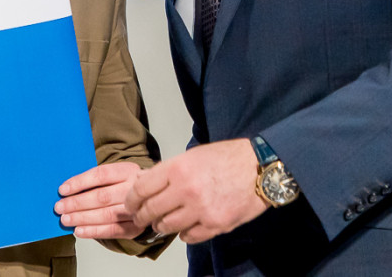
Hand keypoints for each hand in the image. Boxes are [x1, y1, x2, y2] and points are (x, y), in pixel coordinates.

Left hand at [56, 161, 143, 238]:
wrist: (149, 197)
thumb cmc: (123, 185)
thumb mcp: (114, 174)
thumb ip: (95, 180)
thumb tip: (66, 190)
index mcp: (128, 170)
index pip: (101, 175)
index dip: (80, 182)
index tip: (62, 190)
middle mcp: (134, 189)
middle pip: (102, 197)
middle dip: (77, 203)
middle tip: (60, 207)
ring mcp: (136, 209)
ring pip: (107, 215)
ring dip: (82, 218)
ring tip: (65, 219)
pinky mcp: (135, 227)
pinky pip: (112, 231)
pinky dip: (93, 232)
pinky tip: (79, 230)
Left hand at [125, 139, 266, 243]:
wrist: (260, 168)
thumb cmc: (229, 158)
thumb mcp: (194, 155)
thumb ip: (170, 170)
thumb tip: (148, 184)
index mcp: (179, 167)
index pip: (141, 189)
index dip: (132, 199)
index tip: (131, 203)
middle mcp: (186, 189)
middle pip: (150, 210)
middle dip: (142, 216)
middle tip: (142, 217)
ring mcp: (201, 209)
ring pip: (167, 226)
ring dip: (162, 226)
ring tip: (163, 222)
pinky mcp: (215, 224)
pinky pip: (188, 237)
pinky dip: (184, 234)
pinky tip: (186, 227)